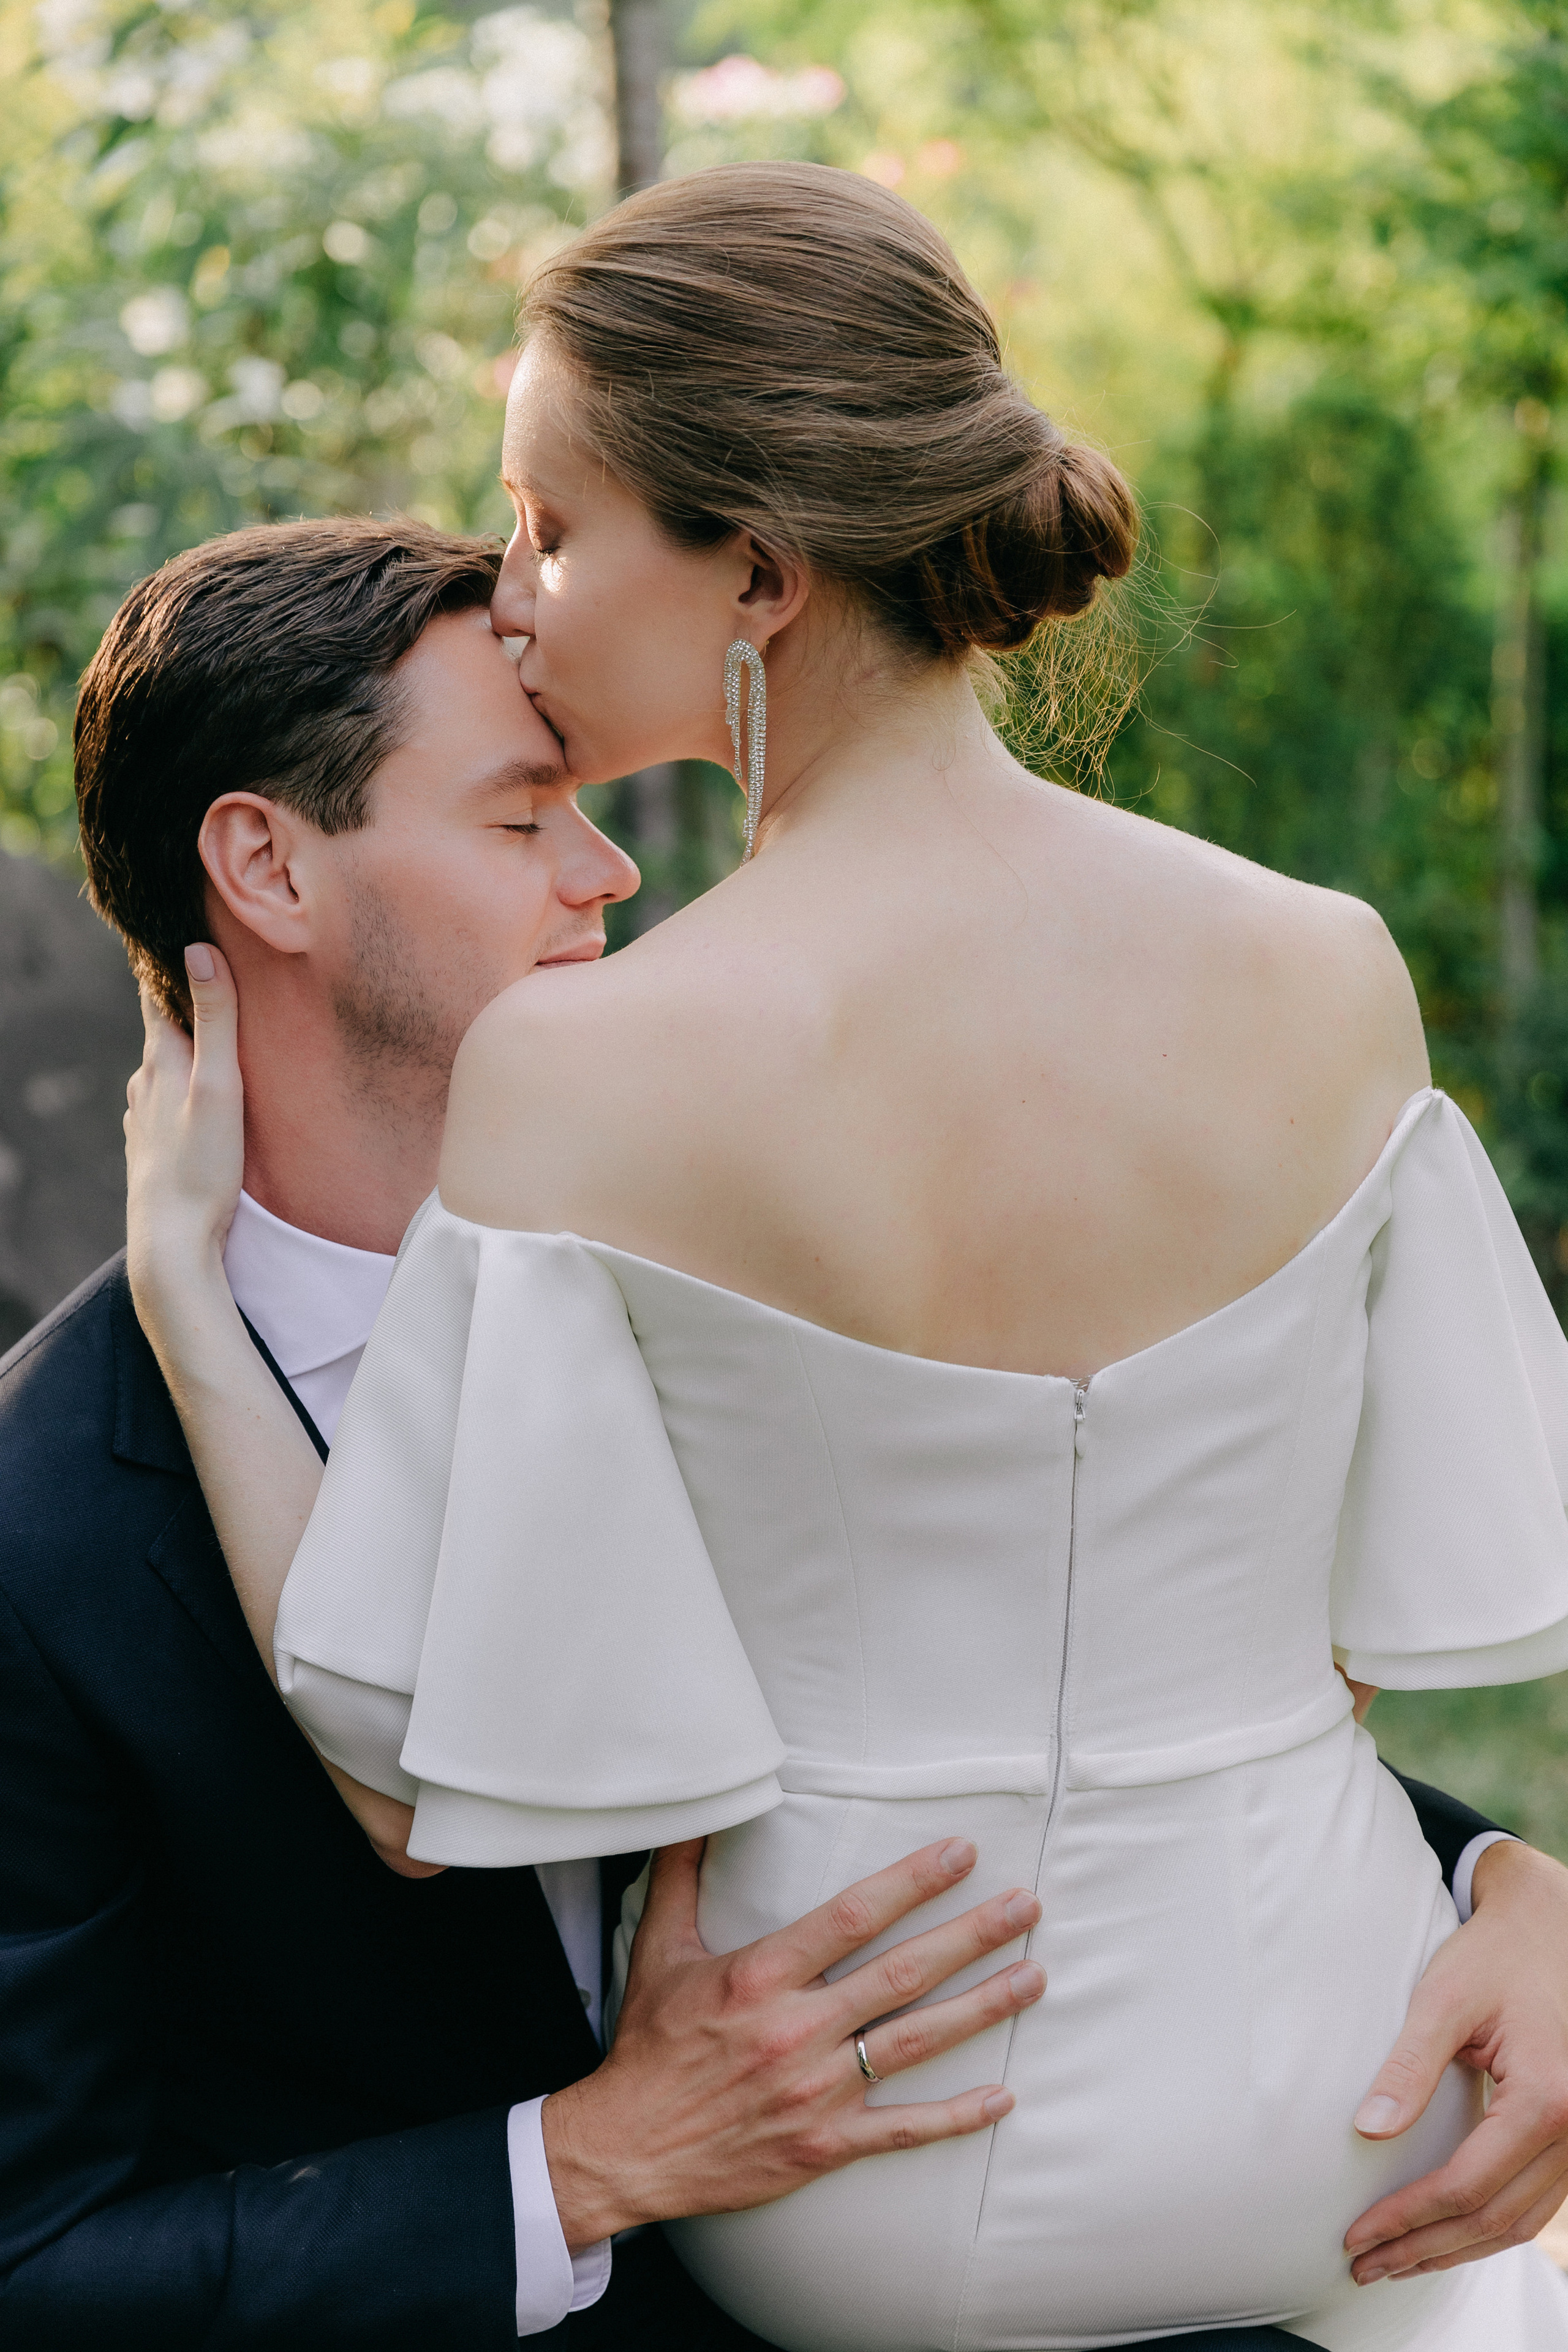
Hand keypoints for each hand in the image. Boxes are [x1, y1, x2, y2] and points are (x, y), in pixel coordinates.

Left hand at [125, 945, 244, 1318]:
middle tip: (214, 982)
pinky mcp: (153, 1151)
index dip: (167, 966)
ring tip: (213, 1043)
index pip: (155, 997)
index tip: (179, 934)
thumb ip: (216, 1021)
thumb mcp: (219, 1087)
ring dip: (185, 1055)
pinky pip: (168, 1107)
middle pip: (162, 1033)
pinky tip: (200, 1103)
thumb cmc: (200, 1167)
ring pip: (164, 1073)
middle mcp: (143, 1086)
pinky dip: (184, 1093)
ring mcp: (144, 1121)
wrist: (172, 1243)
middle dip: (184, 1009)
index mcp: (159, 1063)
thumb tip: (199, 950)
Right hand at [541, 1836, 1043, 2247]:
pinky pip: (902, 2130)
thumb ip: (683, 1874)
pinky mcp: (823, 2146)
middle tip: (1026, 1905)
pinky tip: (1004, 2096)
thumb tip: (701, 1808)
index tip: (961, 1853)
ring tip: (1034, 1976)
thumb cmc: (648, 2044)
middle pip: (902, 1974)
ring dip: (982, 2008)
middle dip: (971, 1935)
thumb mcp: (659, 1948)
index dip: (912, 1882)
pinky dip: (956, 2116)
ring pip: (915, 2042)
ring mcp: (814, 2092)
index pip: (852, 1916)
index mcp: (759, 1977)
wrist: (627, 2149)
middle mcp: (794, 2030)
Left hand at [1345, 1841, 1567, 2280]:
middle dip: (1426, 2248)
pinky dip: (1486, 2227)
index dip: (1409, 2218)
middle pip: (1495, 2218)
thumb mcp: (1444, 1998)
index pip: (1468, 2185)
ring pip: (1519, 2223)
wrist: (1549, 1929)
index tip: (1358, 2235)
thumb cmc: (1496, 1956)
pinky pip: (1533, 2204)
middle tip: (1365, 2265)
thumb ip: (1408, 2066)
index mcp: (1547, 2099)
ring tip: (1395, 2262)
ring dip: (1455, 2248)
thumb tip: (1370, 2130)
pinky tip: (1443, 2234)